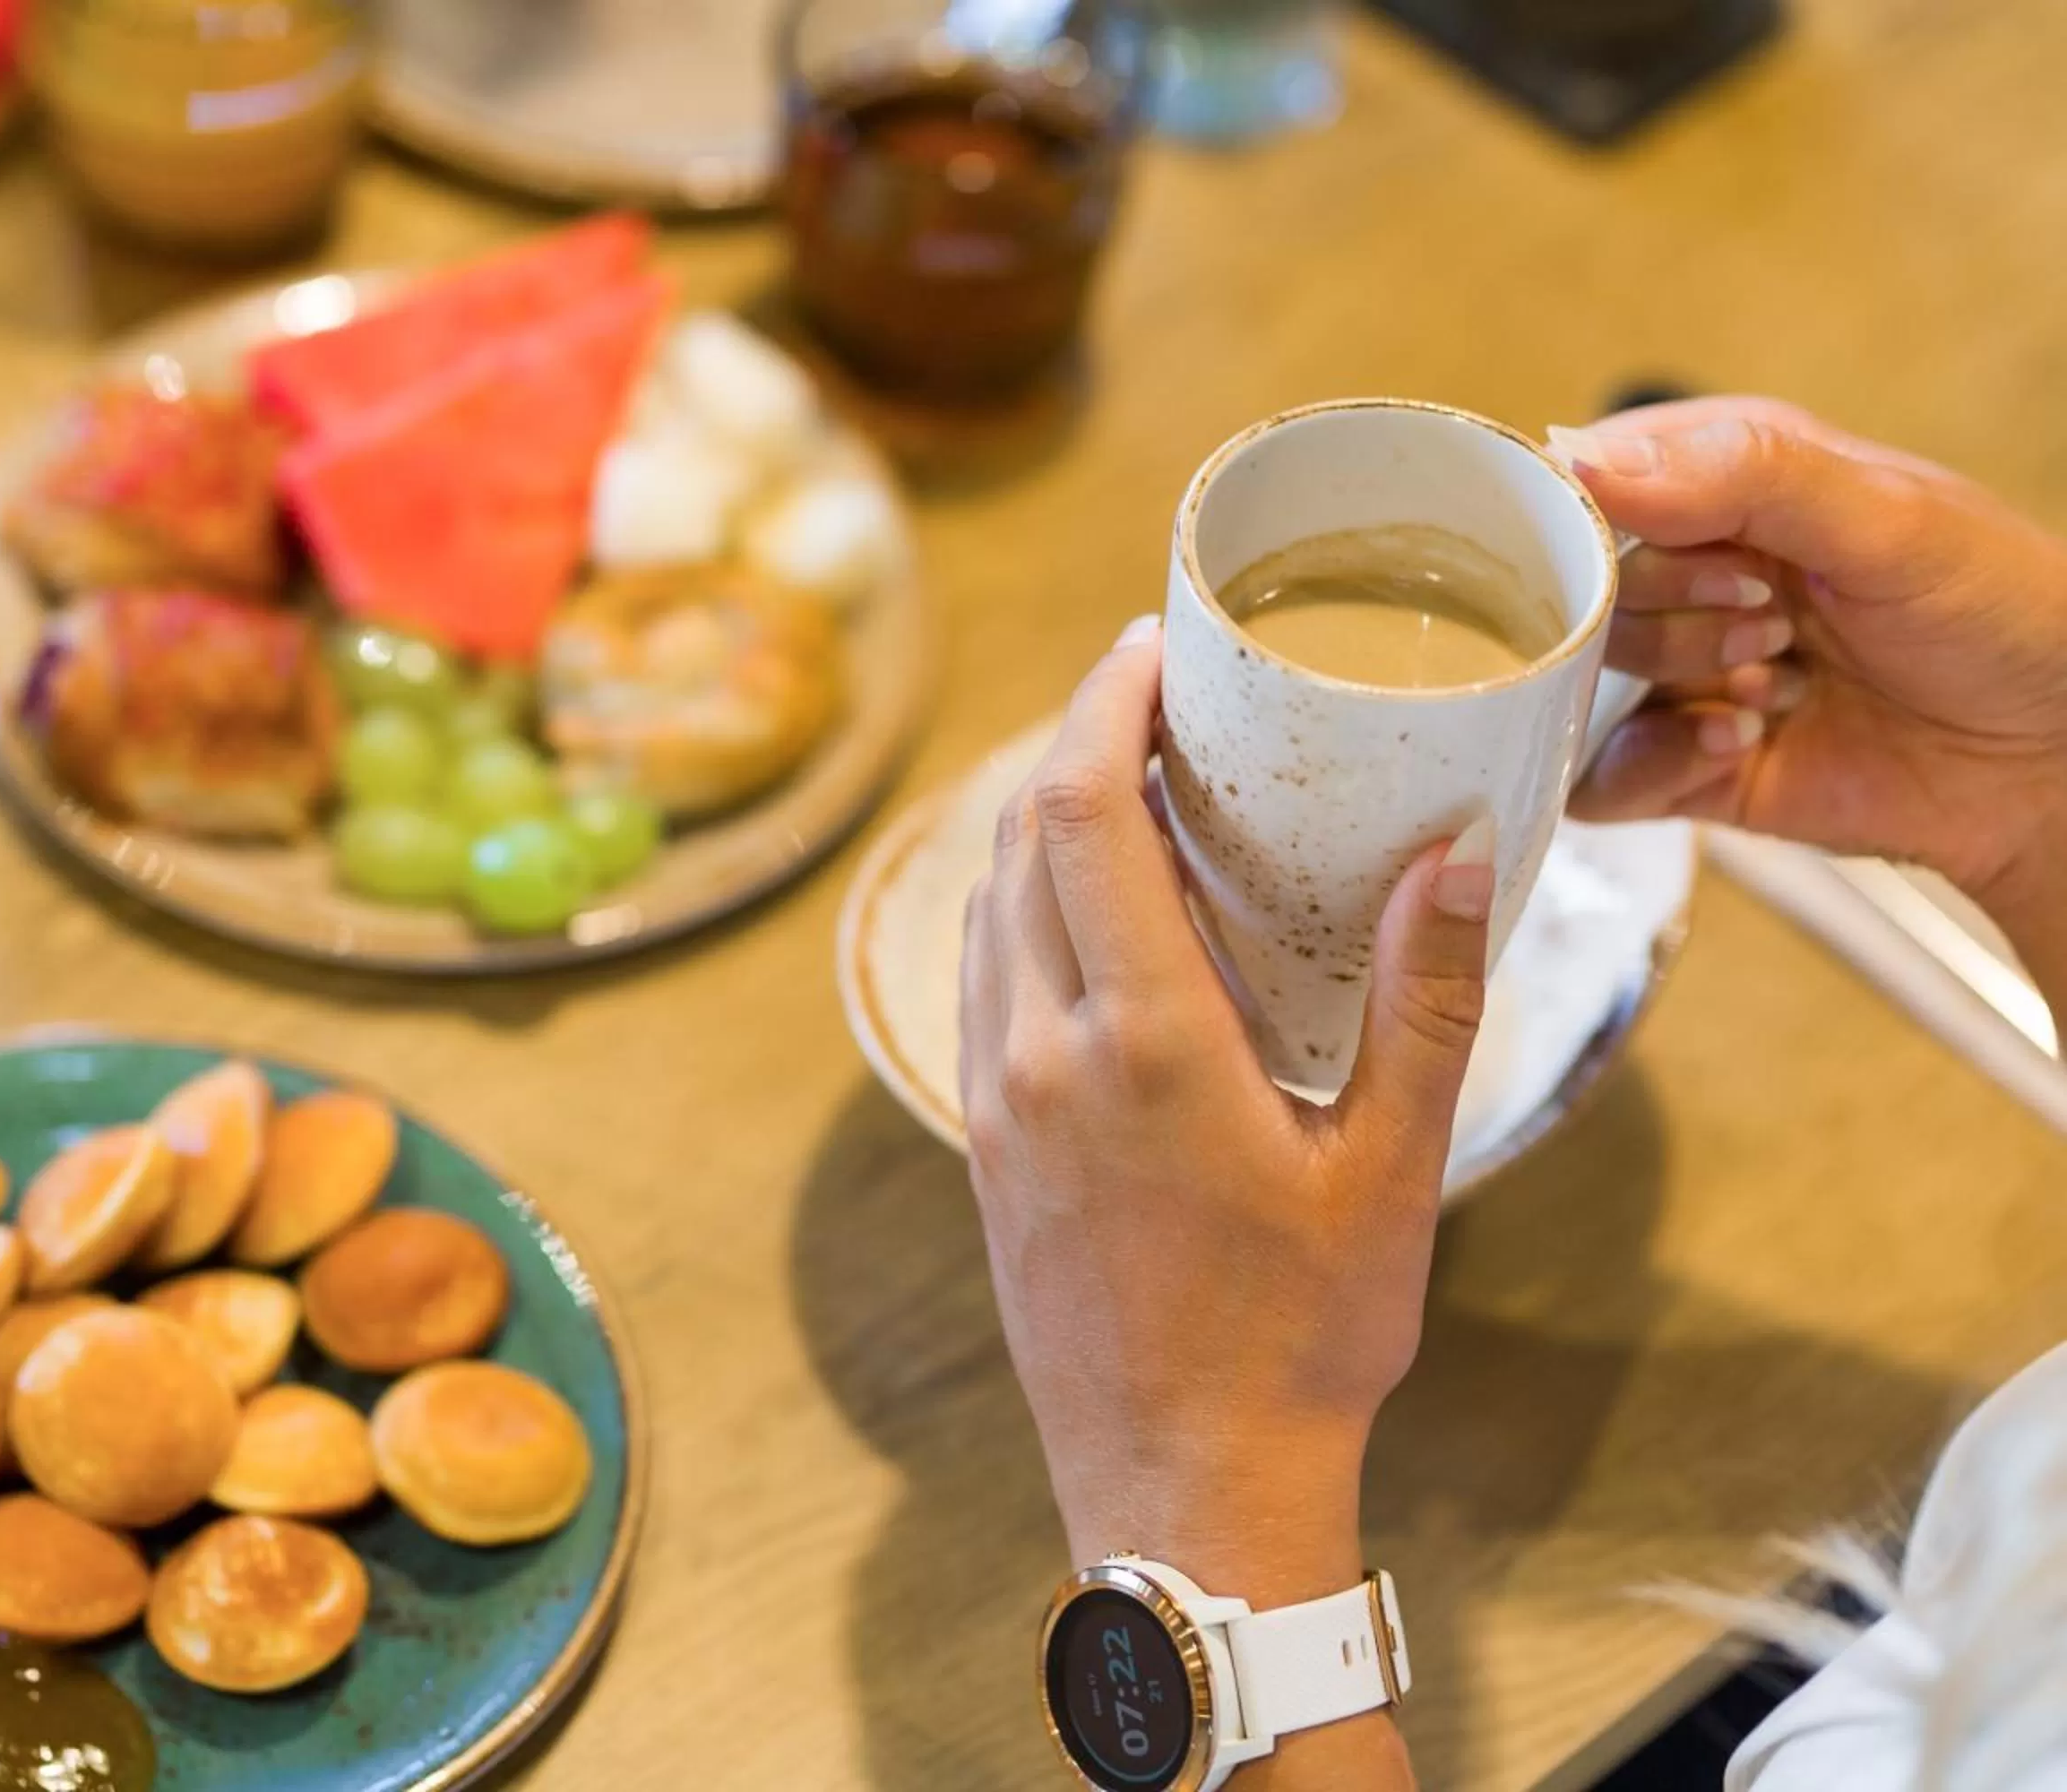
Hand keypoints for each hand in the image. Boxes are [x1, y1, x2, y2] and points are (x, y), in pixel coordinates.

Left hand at [959, 617, 1495, 1608]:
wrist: (1183, 1487)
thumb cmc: (1300, 1341)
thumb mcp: (1391, 1170)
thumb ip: (1423, 1002)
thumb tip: (1462, 851)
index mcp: (1143, 1044)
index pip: (1085, 815)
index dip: (1105, 705)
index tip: (1149, 646)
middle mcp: (1041, 1053)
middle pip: (1023, 837)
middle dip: (1078, 741)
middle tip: (1156, 696)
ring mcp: (995, 1100)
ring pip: (988, 905)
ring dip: (1042, 823)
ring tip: (1129, 784)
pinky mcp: (983, 1144)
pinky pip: (980, 981)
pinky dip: (1021, 908)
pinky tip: (1087, 909)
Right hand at [1553, 398, 2066, 955]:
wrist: (2052, 761)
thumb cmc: (2001, 617)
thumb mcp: (1889, 519)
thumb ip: (1744, 475)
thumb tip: (1590, 464)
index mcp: (1726, 482)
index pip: (1589, 478)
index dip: (1601, 516)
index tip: (1678, 546)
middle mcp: (1691, 575)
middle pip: (1577, 587)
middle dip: (1665, 610)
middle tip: (1763, 619)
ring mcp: (1684, 672)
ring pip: (1581, 681)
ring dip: (1678, 682)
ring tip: (1770, 687)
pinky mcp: (1685, 767)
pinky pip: (1601, 778)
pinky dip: (1656, 767)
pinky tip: (1740, 747)